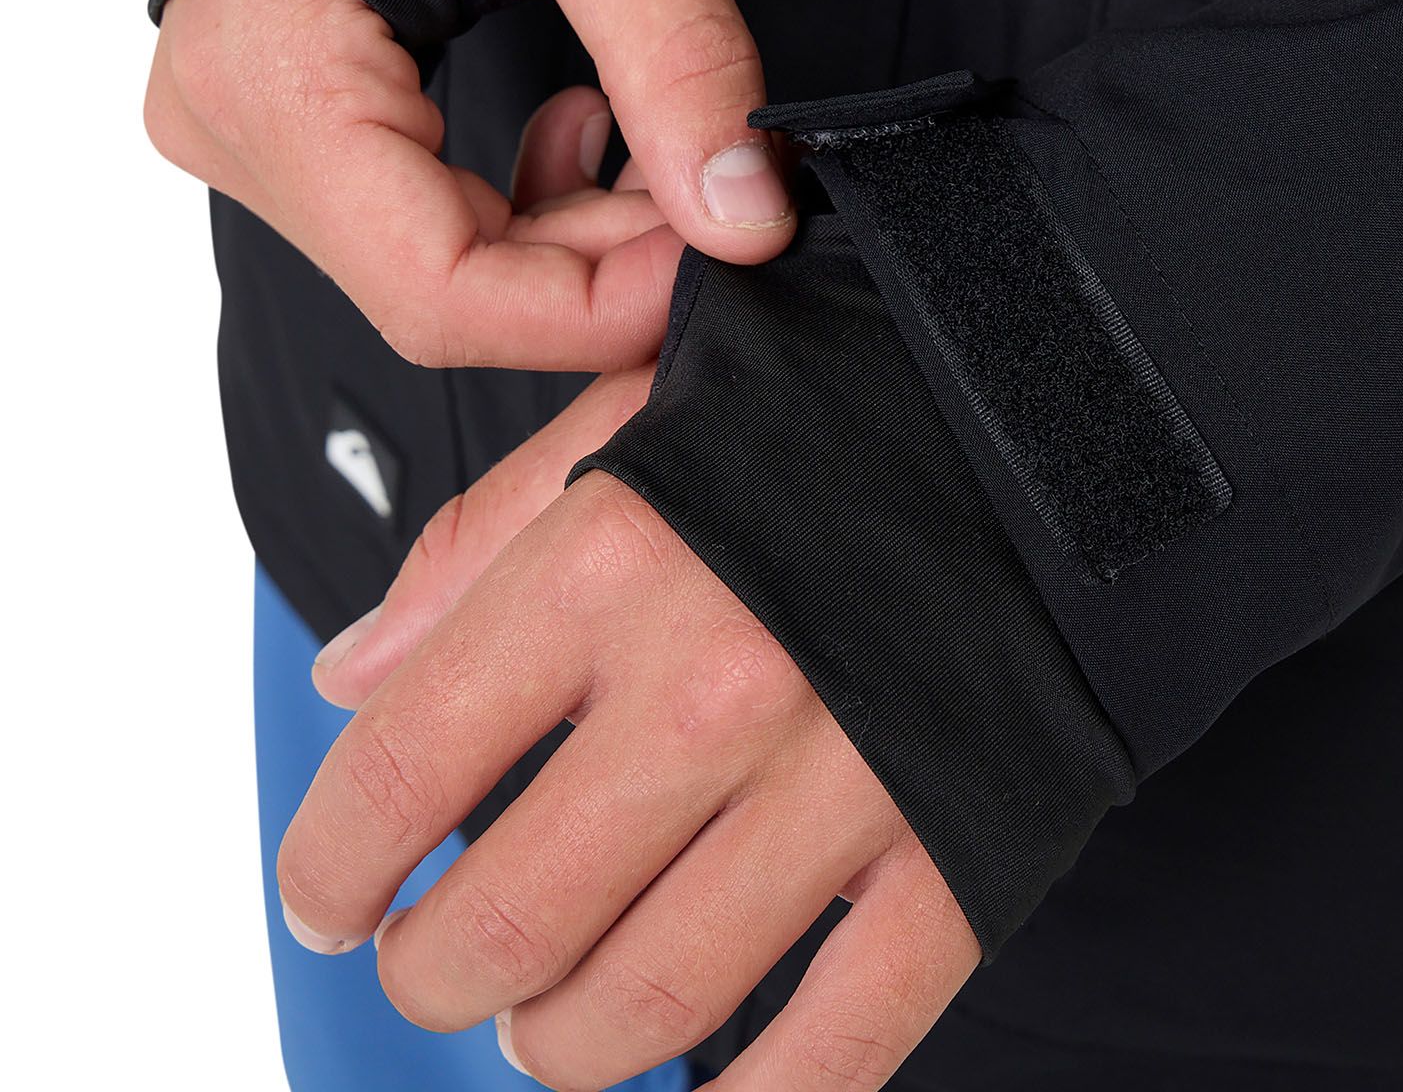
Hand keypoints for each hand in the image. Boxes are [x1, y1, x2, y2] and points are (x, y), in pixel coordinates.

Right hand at [146, 0, 792, 370]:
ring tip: (653, 142)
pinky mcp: (286, 120)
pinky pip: (416, 220)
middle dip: (601, 265)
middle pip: (441, 288)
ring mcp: (246, 127)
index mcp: (268, 70)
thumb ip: (676, 61)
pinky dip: (525, 205)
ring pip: (438, 267)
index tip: (715, 259)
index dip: (595, 306)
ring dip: (574, 235)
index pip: (437, 289)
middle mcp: (229, 122)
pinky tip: (582, 130)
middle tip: (708, 193)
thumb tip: (744, 217)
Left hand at [278, 465, 979, 1088]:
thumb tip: (347, 677)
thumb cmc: (820, 406)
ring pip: (645, 1007)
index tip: (327, 894)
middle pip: (505, 921)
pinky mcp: (959, 848)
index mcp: (613, 559)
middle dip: (434, 973)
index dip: (329, 865)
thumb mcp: (629, 416)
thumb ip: (479, 542)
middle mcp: (712, 678)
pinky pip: (837, 1044)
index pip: (400, 770)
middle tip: (433, 965)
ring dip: (559, 1046)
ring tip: (545, 1024)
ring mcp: (842, 776)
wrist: (1044, 410)